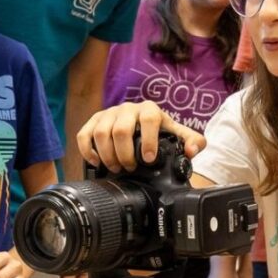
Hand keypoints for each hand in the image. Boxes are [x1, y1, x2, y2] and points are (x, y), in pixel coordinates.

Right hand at [77, 100, 204, 172]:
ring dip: (107, 155)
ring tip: (115, 167)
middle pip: (120, 130)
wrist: (140, 124)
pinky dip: (88, 150)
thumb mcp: (177, 135)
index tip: (148, 159)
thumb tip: (191, 151)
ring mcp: (109, 113)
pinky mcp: (94, 120)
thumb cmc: (158, 131)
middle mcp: (127, 108)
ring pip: (101, 133)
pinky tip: (96, 162)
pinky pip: (84, 134)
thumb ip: (192, 142)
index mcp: (149, 110)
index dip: (148, 140)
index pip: (148, 119)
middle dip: (124, 154)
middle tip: (129, 168)